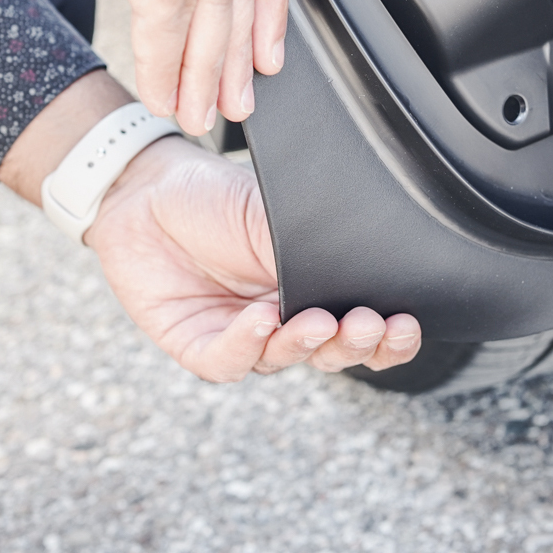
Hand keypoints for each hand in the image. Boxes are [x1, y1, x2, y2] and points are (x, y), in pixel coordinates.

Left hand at [82, 135, 421, 381]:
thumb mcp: (277, 216)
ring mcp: (242, 337)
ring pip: (285, 360)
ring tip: (318, 321)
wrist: (146, 190)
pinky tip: (260, 319)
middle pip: (331, 354)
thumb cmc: (217, 199)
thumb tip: (371, 267)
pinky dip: (248, 344)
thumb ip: (317, 248)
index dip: (388, 339)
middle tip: (368, 325)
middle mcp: (283, 320)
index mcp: (313, 289)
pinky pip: (230, 361)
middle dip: (356, 346)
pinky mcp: (199, 347)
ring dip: (306, 344)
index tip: (406, 323)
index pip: (361, 328)